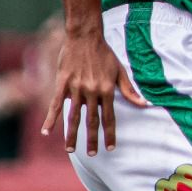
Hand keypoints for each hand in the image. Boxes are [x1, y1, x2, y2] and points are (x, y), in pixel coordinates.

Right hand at [41, 29, 146, 155]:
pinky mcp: (62, 83)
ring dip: (72, 134)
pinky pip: (55, 104)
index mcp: (106, 90)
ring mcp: (75, 88)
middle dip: (92, 139)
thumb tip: (144, 104)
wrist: (85, 36)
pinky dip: (51, 119)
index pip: (109, 117)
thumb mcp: (120, 71)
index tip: (110, 147)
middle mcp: (91, 91)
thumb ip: (129, 90)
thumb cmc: (104, 54)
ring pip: (74, 116)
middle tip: (92, 154)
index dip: (110, 133)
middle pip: (91, 120)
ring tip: (71, 149)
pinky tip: (47, 132)